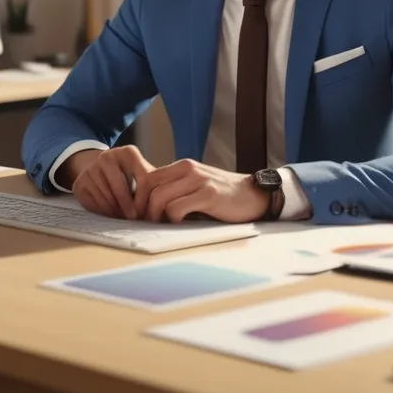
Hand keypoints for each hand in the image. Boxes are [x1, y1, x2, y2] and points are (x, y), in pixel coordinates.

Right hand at [69, 146, 154, 219]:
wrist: (100, 169)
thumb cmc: (129, 175)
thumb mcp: (143, 173)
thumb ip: (154, 183)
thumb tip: (166, 202)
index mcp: (127, 152)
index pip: (141, 176)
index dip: (144, 197)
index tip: (146, 211)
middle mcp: (106, 156)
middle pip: (119, 187)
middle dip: (127, 206)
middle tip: (133, 218)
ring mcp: (90, 168)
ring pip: (105, 196)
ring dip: (115, 210)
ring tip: (123, 216)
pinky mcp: (79, 183)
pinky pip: (92, 203)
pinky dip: (102, 211)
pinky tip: (110, 212)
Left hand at [133, 160, 267, 223]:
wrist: (253, 195)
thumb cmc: (222, 196)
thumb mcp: (196, 185)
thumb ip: (176, 189)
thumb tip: (147, 206)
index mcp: (182, 166)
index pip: (148, 177)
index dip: (139, 197)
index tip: (141, 215)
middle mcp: (188, 169)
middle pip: (149, 187)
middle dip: (143, 209)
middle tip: (147, 224)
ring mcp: (198, 181)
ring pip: (160, 197)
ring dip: (156, 216)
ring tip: (162, 226)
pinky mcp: (208, 195)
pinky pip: (177, 208)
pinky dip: (173, 220)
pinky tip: (181, 224)